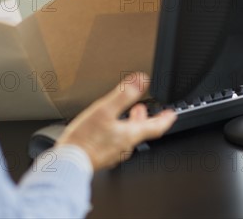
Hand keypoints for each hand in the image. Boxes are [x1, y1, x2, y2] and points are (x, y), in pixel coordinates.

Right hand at [56, 72, 175, 170]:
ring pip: (128, 136)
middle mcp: (125, 145)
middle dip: (145, 118)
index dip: (165, 119)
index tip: (171, 114)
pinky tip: (108, 128)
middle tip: (146, 110)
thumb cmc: (86, 139)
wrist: (70, 161)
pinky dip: (118, 132)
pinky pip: (116, 142)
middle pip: (141, 131)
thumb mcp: (105, 110)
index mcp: (130, 134)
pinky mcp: (103, 156)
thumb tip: (141, 80)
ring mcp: (114, 152)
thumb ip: (124, 94)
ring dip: (130, 124)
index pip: (155, 127)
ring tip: (126, 116)